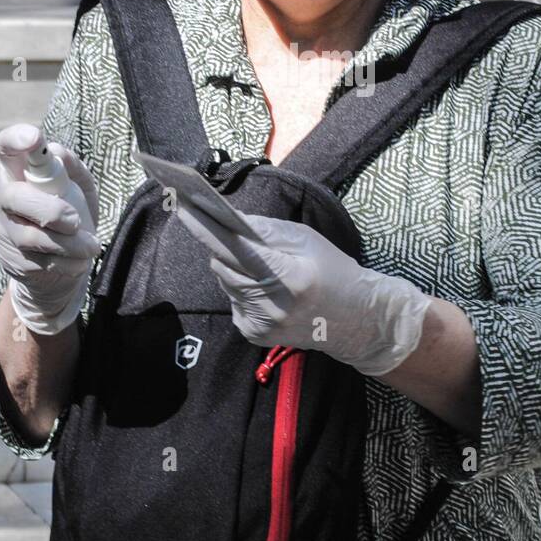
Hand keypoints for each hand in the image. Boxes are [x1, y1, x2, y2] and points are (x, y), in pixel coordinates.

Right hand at [0, 124, 100, 334]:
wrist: (65, 263)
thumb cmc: (71, 212)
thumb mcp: (80, 186)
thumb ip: (72, 166)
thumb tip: (56, 153)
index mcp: (19, 171)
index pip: (6, 147)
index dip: (15, 139)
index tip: (34, 138)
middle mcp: (3, 197)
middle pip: (14, 197)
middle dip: (50, 211)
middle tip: (76, 221)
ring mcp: (3, 229)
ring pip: (29, 236)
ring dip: (68, 244)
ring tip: (91, 247)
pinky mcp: (10, 259)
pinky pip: (38, 262)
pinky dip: (66, 263)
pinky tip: (79, 261)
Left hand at [176, 209, 431, 376]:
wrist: (358, 322)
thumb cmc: (334, 271)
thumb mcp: (307, 240)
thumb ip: (265, 230)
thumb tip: (227, 216)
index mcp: (288, 276)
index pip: (233, 247)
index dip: (205, 226)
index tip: (182, 206)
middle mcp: (270, 304)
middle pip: (222, 265)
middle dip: (223, 247)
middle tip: (239, 238)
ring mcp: (260, 324)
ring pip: (225, 282)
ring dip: (234, 268)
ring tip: (266, 269)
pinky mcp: (253, 334)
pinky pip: (232, 300)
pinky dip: (241, 289)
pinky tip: (268, 290)